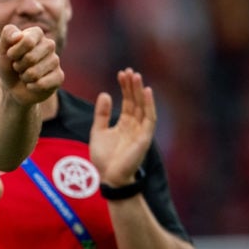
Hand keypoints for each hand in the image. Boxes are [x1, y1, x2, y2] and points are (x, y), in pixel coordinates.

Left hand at [0, 24, 62, 105]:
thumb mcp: (2, 49)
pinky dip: (31, 87)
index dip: (14, 52)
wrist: (13, 86)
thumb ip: (7, 35)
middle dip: (18, 66)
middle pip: (31, 58)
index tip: (10, 55)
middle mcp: (49, 44)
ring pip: (34, 73)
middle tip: (18, 66)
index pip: (28, 41)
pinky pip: (42, 84)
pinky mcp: (59, 76)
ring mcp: (55, 60)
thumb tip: (19, 35)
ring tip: (25, 74)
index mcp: (36, 34)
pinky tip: (32, 84)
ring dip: (24, 77)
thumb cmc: (8, 64)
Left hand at [90, 68, 155, 185]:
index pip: (127, 101)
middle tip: (128, 71)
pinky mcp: (145, 138)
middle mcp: (135, 125)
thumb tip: (105, 94)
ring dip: (140, 91)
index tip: (121, 73)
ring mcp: (141, 131)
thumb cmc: (104, 158)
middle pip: (136, 101)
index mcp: (124, 124)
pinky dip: (149, 104)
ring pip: (143, 106)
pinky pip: (150, 118)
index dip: (125, 87)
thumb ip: (101, 114)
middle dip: (132, 86)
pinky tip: (147, 91)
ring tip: (136, 76)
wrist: (108, 178)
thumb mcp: (98, 131)